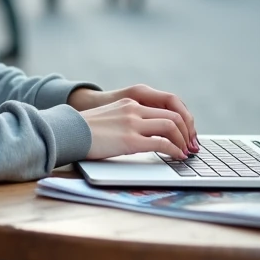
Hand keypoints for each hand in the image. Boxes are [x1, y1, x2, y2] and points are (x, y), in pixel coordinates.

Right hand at [69, 84, 198, 153]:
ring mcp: (132, 123)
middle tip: (192, 145)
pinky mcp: (129, 140)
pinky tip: (176, 157)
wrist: (68, 131)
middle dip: (187, 131)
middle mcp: (134, 109)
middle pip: (174, 115)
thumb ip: (127, 119)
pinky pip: (161, 143)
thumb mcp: (110, 116)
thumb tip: (141, 134)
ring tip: (185, 152)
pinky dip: (173, 150)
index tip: (186, 133)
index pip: (166, 106)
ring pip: (171, 126)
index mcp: (131, 102)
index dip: (181, 120)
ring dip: (183, 141)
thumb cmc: (85, 130)